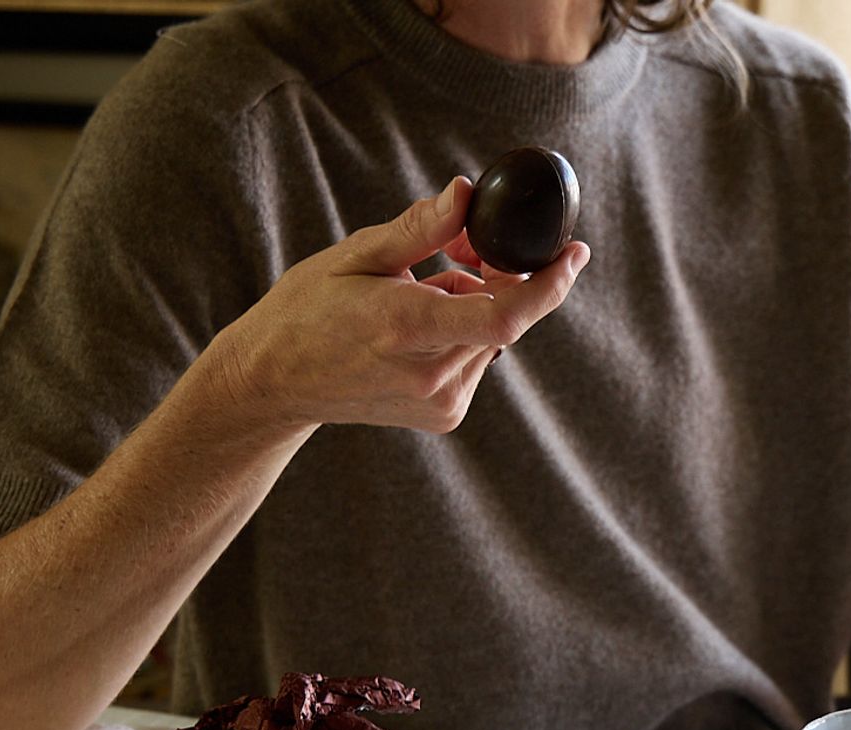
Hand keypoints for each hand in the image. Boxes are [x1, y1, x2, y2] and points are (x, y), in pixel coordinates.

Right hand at [213, 176, 588, 435]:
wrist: (275, 382)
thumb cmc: (307, 311)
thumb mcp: (356, 255)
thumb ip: (419, 229)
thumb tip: (466, 194)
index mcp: (406, 329)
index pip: (503, 315)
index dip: (549, 285)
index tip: (575, 253)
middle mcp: (431, 375)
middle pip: (502, 316)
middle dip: (500, 273)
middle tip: (465, 245)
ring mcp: (440, 401)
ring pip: (491, 335)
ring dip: (476, 302)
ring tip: (422, 288)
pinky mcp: (444, 414)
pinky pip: (476, 357)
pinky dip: (464, 331)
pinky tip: (420, 323)